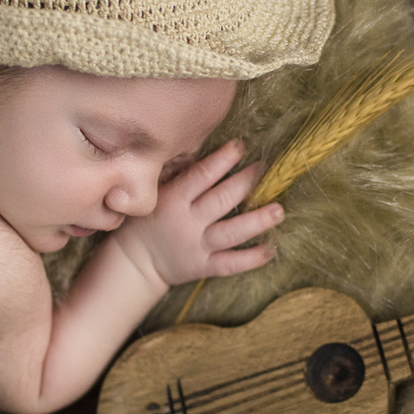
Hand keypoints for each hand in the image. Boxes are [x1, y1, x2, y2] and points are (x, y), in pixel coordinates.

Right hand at [111, 140, 282, 290]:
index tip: (241, 146)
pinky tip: (271, 249)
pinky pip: (230, 263)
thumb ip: (175, 176)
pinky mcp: (204, 266)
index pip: (201, 176)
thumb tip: (198, 151)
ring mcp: (197, 246)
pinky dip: (251, 258)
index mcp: (173, 200)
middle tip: (265, 168)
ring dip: (257, 221)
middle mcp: (187, 223)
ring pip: (231, 233)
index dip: (222, 160)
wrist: (134, 263)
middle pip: (222, 200)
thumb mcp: (152, 194)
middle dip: (245, 183)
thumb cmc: (145, 220)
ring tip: (278, 210)